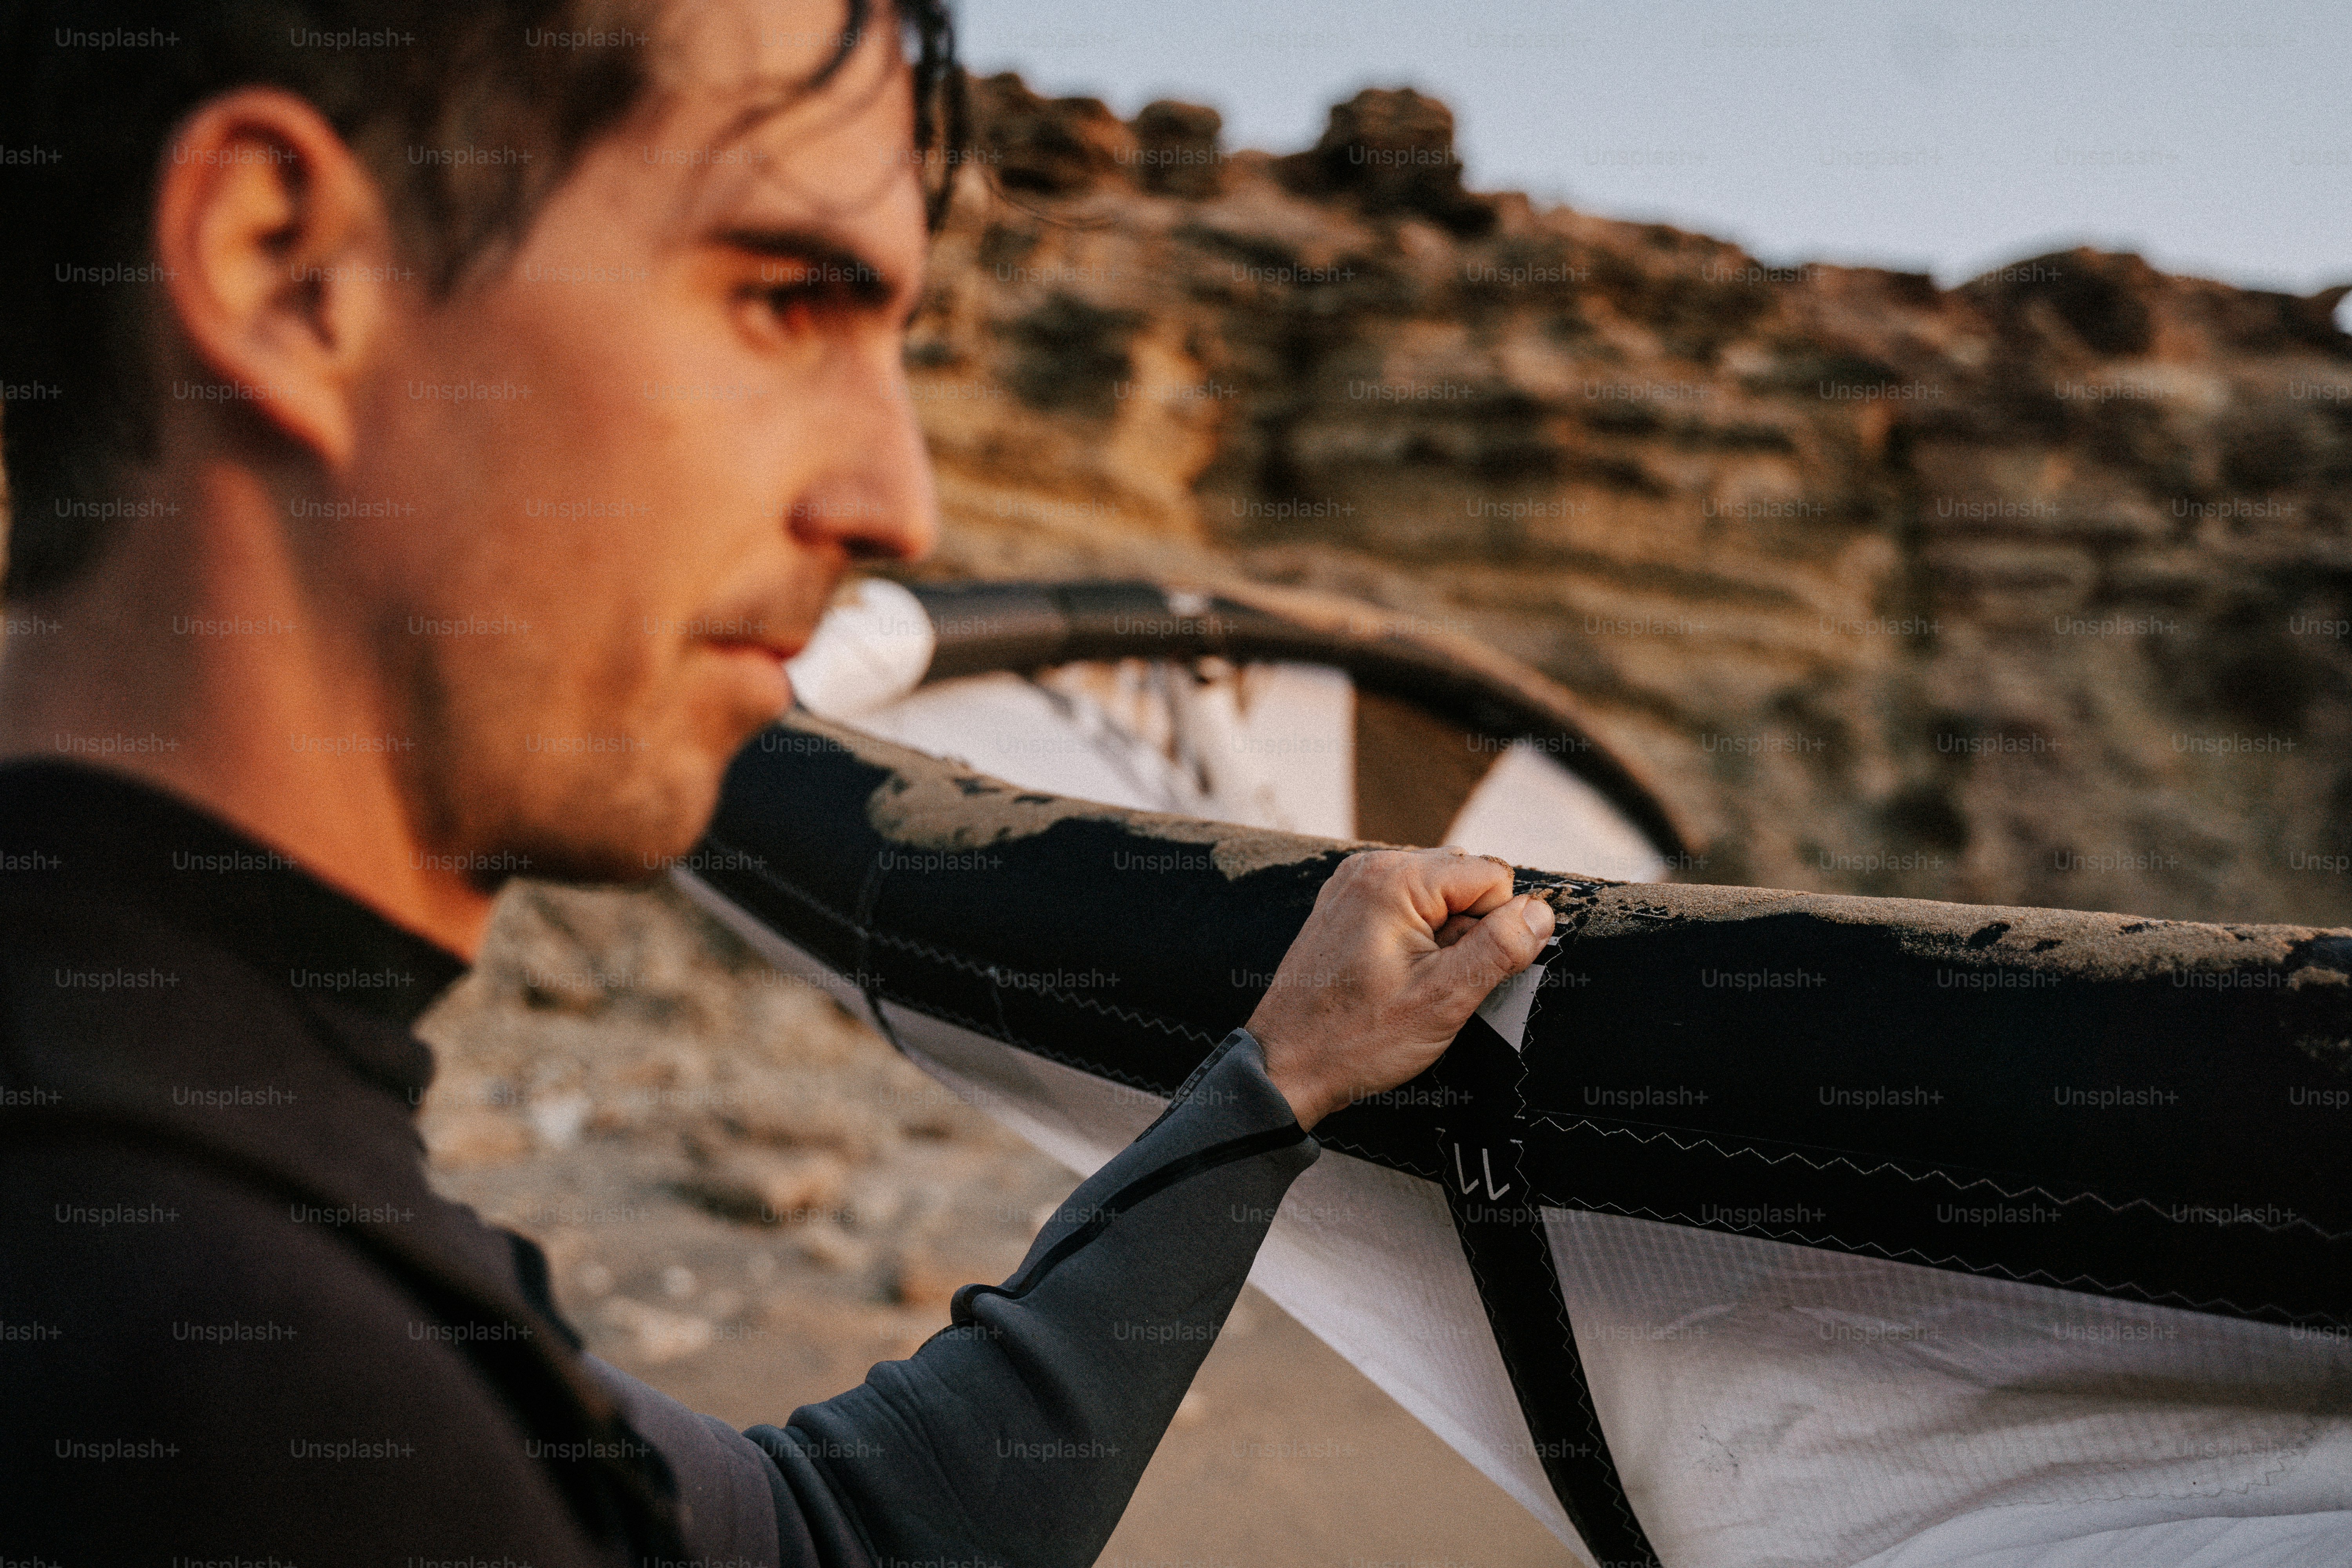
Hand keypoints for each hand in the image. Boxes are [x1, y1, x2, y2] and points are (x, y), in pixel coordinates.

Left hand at [1247, 848, 1555, 1128]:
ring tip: (1411, 982)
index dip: (1495, 927)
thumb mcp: (1443, 999)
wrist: (1285, 1066)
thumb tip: (1542, 913)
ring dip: (1443, 937)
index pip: (1492, 875)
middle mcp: (1372, 867)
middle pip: (1465, 880)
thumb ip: (1499, 949)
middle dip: (1468, 930)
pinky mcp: (1347, 908)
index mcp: (1396, 878)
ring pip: (1439, 896)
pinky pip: (1407, 908)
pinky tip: (1394, 976)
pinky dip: (1416, 939)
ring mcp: (1354, 886)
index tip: (1461, 971)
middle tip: (1433, 980)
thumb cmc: (1356, 1038)